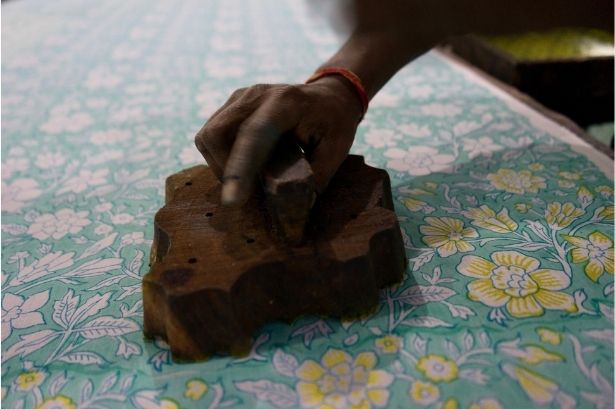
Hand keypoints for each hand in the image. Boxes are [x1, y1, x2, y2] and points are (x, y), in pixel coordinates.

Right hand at [195, 76, 362, 205]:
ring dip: (222, 165)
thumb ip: (315, 179)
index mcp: (286, 103)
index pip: (253, 134)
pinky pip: (211, 136)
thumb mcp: (336, 150)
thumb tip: (291, 213)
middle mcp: (256, 95)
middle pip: (216, 134)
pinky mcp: (231, 105)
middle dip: (226, 171)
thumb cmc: (334, 123)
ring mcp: (240, 97)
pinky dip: (221, 157)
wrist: (330, 95)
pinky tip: (246, 163)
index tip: (232, 201)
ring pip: (207, 137)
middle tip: (250, 192)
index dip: (239, 168)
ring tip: (251, 177)